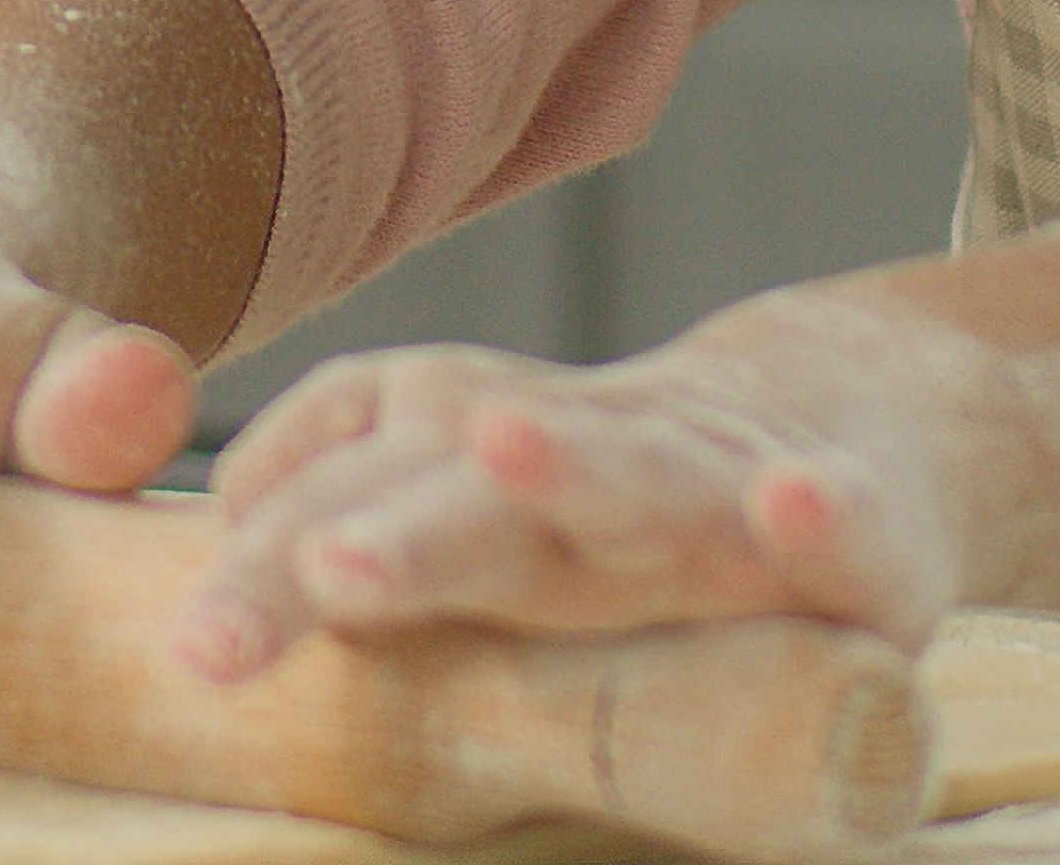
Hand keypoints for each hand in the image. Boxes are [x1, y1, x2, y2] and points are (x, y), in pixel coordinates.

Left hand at [177, 295, 988, 677]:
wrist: (851, 422)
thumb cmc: (630, 506)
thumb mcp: (491, 514)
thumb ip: (358, 512)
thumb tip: (213, 552)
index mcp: (482, 478)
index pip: (360, 498)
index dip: (281, 553)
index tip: (203, 638)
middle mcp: (588, 470)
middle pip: (478, 502)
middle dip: (406, 539)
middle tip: (326, 574)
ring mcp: (723, 492)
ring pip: (643, 477)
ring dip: (580, 463)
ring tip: (505, 449)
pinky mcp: (856, 538)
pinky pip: (841, 527)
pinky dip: (822, 517)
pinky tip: (796, 510)